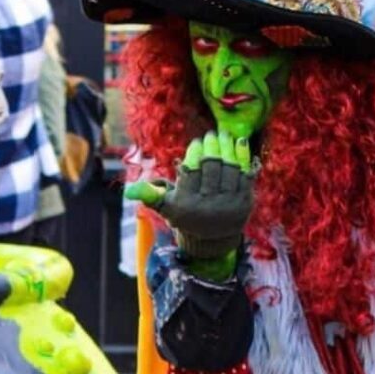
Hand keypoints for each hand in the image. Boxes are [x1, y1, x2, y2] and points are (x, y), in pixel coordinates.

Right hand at [125, 130, 252, 260]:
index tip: (196, 142)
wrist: (214, 238)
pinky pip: (245, 174)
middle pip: (211, 168)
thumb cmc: (186, 215)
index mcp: (187, 206)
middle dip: (211, 147)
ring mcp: (229, 204)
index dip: (195, 153)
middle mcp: (209, 206)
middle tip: (210, 135)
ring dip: (227, 148)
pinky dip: (242, 157)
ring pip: (229, 169)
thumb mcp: (166, 207)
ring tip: (222, 135)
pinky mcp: (245, 202)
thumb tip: (128, 191)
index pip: (192, 172)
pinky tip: (239, 142)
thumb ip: (150, 195)